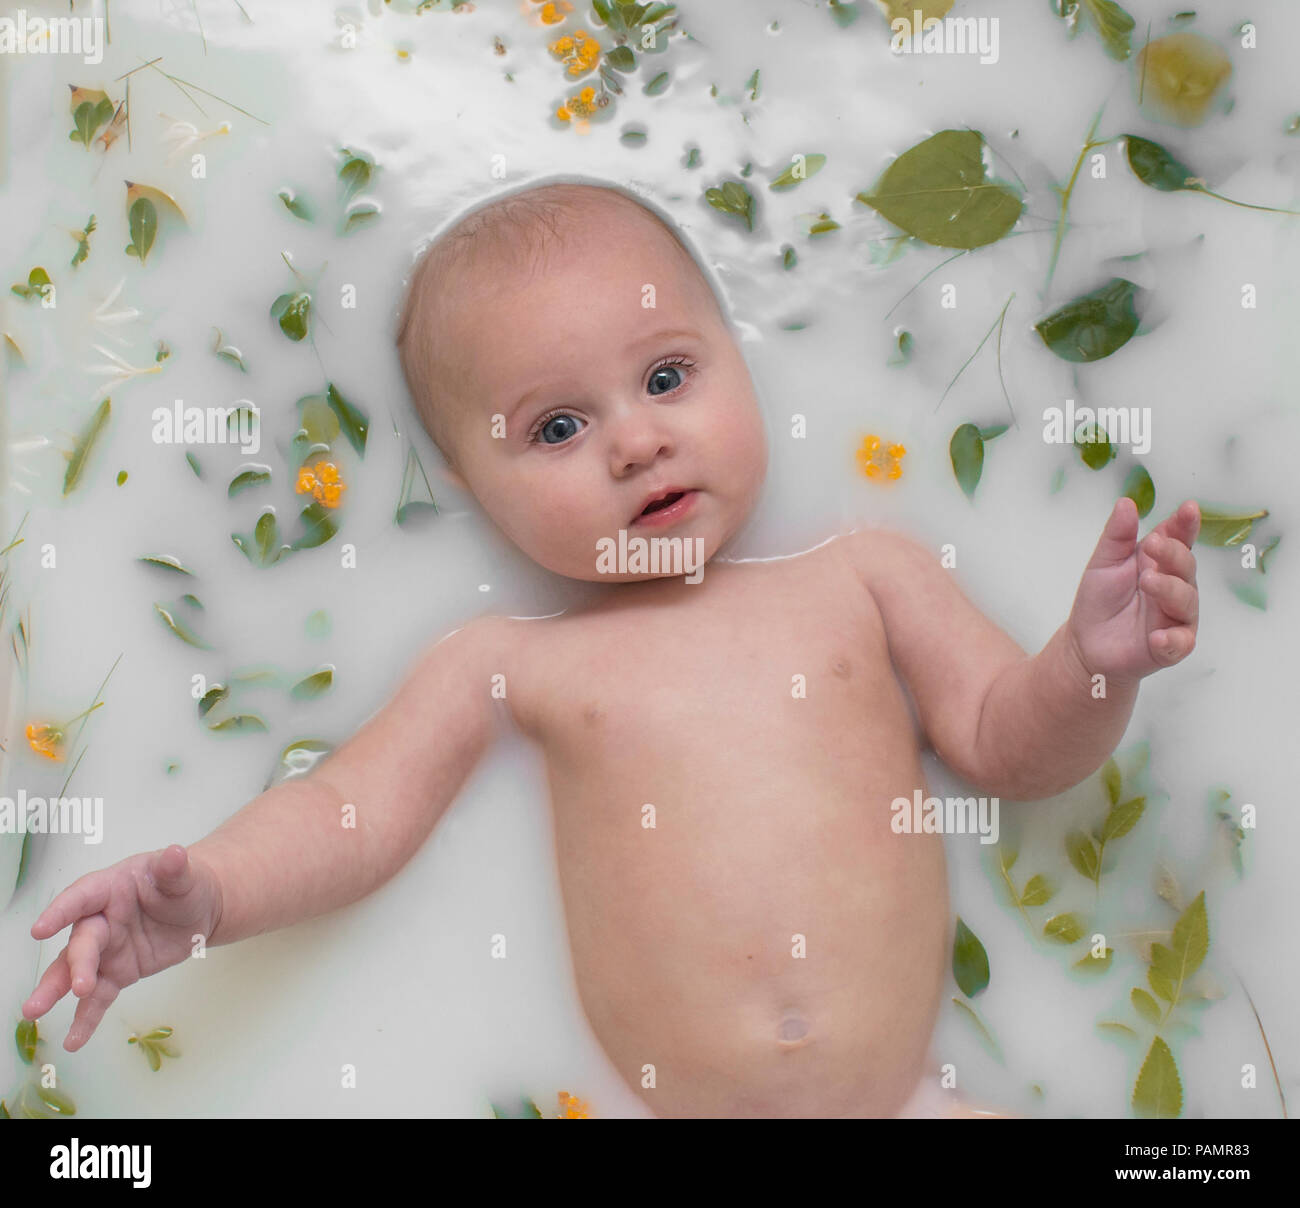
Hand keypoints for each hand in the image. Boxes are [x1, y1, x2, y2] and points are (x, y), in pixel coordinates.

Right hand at [23, 845, 222, 1051]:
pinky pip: (97, 998)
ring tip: (33, 1012)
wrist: (199, 908)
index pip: (81, 897)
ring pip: (74, 972)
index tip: (40, 929)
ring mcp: (105, 950)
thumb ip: (174, 868)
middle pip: (81, 942)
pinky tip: (73, 1040)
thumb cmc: (183, 884)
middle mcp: (100, 920)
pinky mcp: (116, 974)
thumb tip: (175, 853)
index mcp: (110, 888)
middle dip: (76, 963)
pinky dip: (86, 1018)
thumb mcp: (183, 874)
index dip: (61, 911)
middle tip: (78, 984)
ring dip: (56, 991)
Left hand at [1067, 497, 1200, 684]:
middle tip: (1151, 545)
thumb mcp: (1104, 562)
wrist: (1085, 643)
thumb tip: (1126, 502)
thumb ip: (1117, 535)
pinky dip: (1172, 640)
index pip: (1179, 540)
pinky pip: (1180, 643)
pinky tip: (1158, 636)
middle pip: (1186, 566)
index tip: (1189, 509)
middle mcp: (1175, 587)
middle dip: (1172, 553)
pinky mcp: (1170, 647)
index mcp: (1160, 563)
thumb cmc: (1100, 600)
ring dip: (1170, 589)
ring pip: (1186, 601)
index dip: (1185, 525)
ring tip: (1148, 582)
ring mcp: (1175, 617)